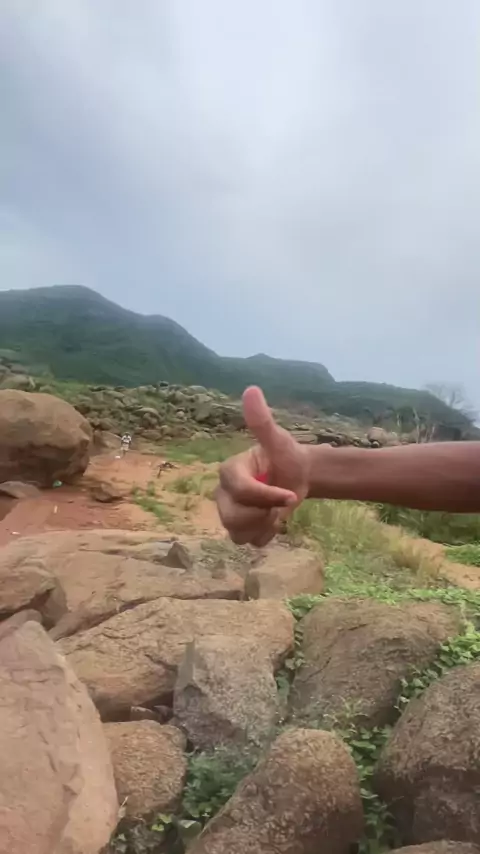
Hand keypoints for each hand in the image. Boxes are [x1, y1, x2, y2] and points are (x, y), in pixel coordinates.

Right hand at [216, 386, 309, 545]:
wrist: (297, 475)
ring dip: (264, 525)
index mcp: (230, 470)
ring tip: (276, 510)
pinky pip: (247, 541)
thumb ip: (262, 422)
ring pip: (237, 532)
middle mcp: (223, 492)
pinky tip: (273, 520)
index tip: (289, 494)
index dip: (264, 495)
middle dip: (263, 513)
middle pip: (233, 516)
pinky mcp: (239, 528)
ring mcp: (229, 512)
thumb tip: (251, 390)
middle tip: (281, 502)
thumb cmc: (286, 456)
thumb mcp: (278, 440)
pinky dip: (265, 535)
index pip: (238, 488)